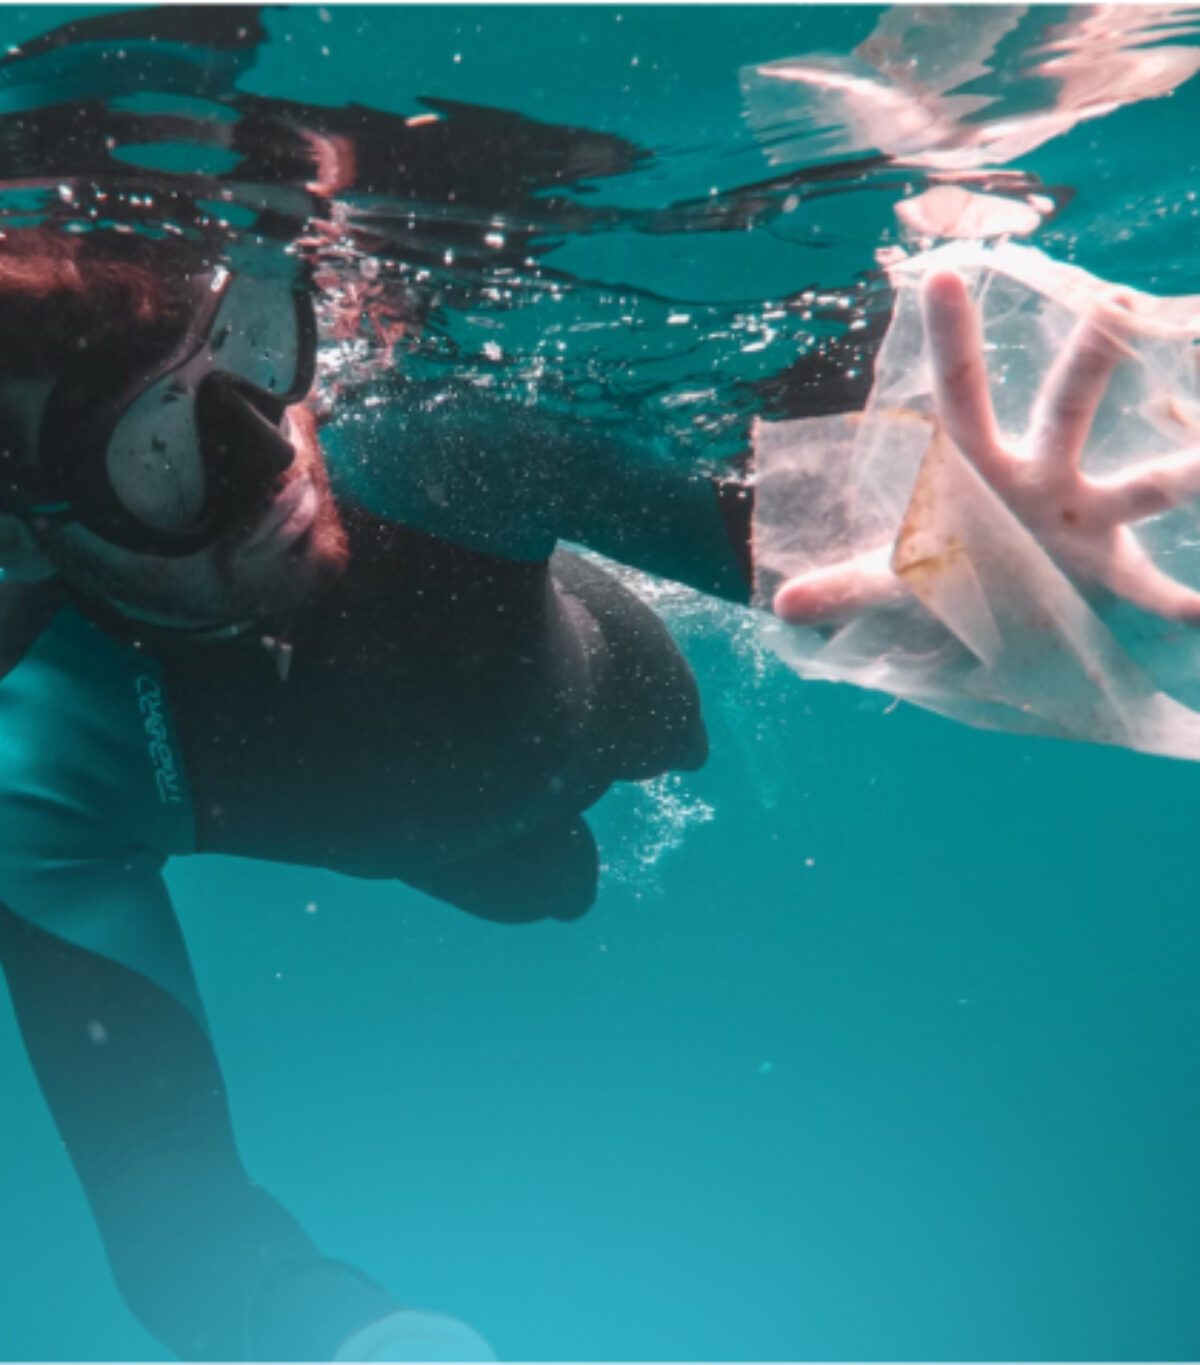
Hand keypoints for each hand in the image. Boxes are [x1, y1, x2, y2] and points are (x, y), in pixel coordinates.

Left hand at [773, 270, 1199, 627]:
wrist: (1011, 612)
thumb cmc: (955, 571)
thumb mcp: (896, 581)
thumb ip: (845, 587)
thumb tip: (781, 605)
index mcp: (982, 470)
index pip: (960, 395)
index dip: (950, 341)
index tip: (941, 275)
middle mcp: (1045, 479)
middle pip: (1066, 410)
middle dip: (1088, 364)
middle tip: (1113, 306)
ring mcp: (1090, 520)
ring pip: (1143, 486)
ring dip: (1184, 472)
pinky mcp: (1117, 577)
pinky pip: (1155, 591)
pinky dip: (1182, 606)